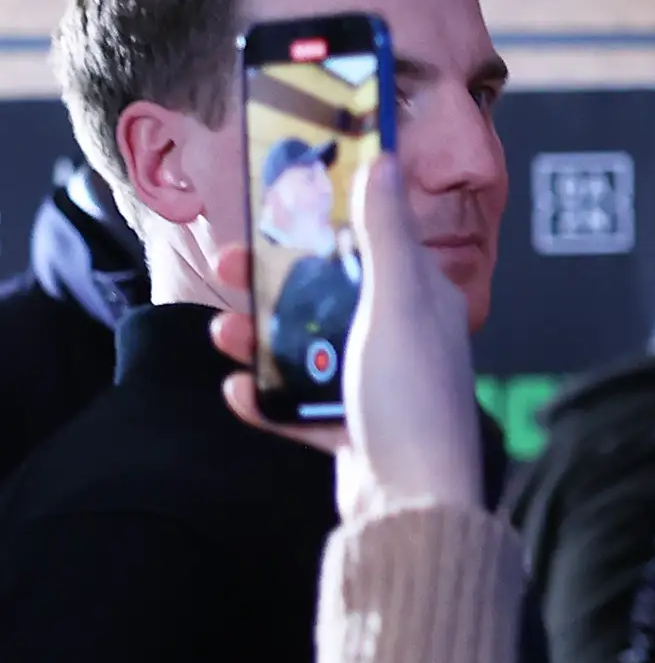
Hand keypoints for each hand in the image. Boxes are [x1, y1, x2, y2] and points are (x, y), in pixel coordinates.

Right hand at [214, 151, 485, 516]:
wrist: (413, 500)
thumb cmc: (411, 396)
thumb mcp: (397, 301)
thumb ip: (384, 235)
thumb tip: (380, 162)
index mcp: (424, 303)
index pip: (373, 246)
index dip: (326, 222)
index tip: (277, 204)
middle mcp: (403, 340)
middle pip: (328, 295)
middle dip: (273, 279)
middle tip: (225, 262)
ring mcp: (376, 388)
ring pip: (306, 349)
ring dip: (259, 337)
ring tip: (221, 331)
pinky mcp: (351, 433)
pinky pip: (298, 408)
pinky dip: (268, 399)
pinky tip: (241, 392)